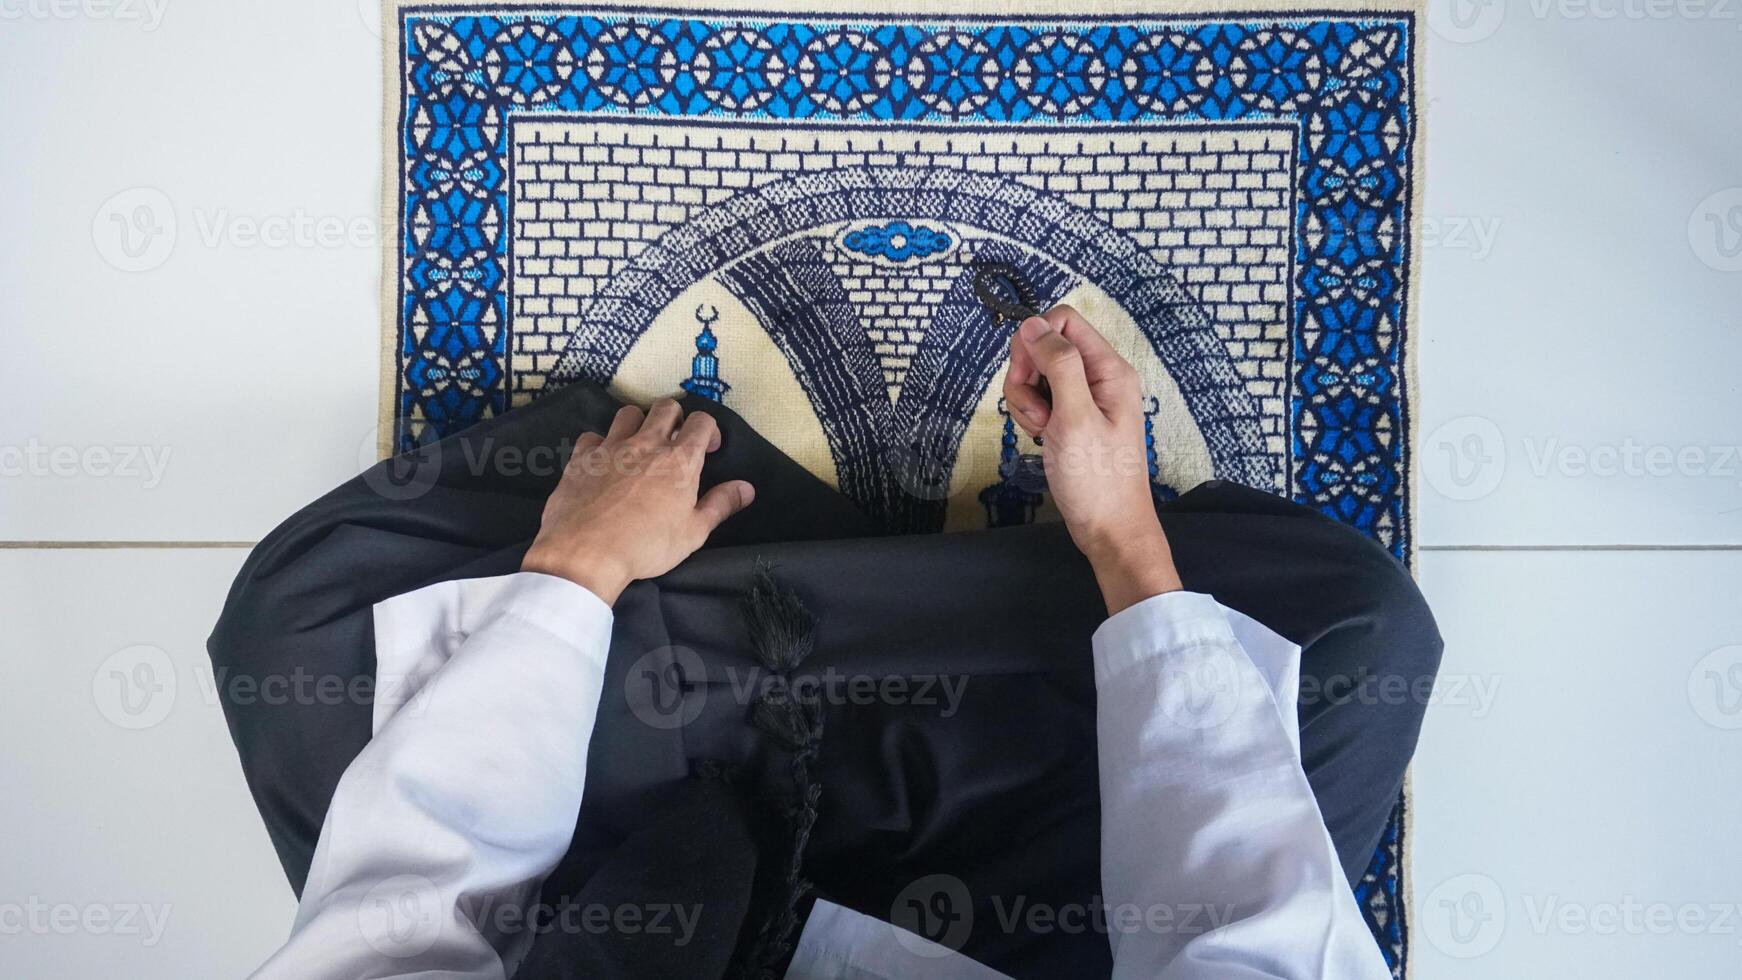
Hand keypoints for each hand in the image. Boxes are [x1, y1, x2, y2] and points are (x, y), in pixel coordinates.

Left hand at [521, 399, 754, 604]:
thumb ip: (721, 505)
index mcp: (680, 460)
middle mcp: (646, 443)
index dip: (708, 430)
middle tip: (675, 441)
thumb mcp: (693, 532)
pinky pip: (593, 435)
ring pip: (628, 413)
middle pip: (665, 407)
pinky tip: (603, 462)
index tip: (707, 449)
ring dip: (639, 423)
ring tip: (639, 445)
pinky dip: (601, 443)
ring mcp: (611, 447)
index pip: (701, 421)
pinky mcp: (582, 457)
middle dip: (675, 417)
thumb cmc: (647, 545)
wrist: (587, 553)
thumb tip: (747, 488)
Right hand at [1003, 306, 1183, 613]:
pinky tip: (1041, 438)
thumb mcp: (1075, 416)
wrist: (1108, 529)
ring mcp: (1083, 399)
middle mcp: (1098, 377)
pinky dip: (1031, 415)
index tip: (1027, 374)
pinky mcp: (1070, 418)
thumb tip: (1033, 323)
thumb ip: (1057, 365)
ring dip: (1026, 399)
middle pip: (1046, 346)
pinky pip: (1040, 400)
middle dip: (1027, 374)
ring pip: (1037, 374)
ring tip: (1042, 430)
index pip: (1064, 321)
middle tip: (1036, 410)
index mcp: (1108, 368)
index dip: (1036, 340)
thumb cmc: (1097, 478)